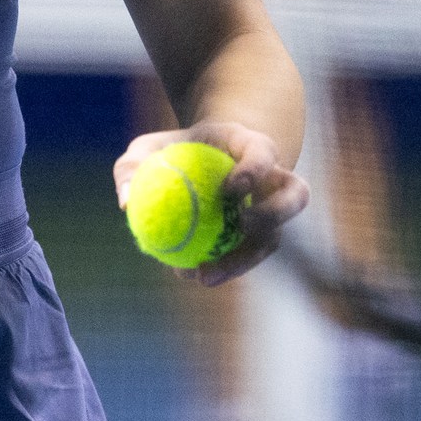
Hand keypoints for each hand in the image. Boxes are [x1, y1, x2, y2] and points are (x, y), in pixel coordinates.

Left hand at [113, 118, 308, 286]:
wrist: (206, 159)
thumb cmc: (176, 150)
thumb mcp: (148, 149)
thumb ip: (133, 167)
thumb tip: (125, 201)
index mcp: (253, 145)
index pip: (264, 154)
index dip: (255, 170)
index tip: (231, 188)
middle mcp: (274, 178)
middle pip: (295, 195)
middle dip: (274, 213)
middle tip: (240, 227)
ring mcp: (273, 210)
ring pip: (275, 237)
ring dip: (246, 259)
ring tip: (207, 274)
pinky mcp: (262, 236)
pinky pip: (248, 255)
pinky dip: (224, 267)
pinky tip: (190, 275)